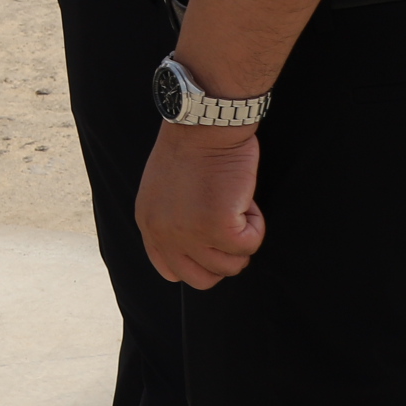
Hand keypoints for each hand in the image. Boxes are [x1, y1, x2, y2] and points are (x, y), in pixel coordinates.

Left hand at [135, 123, 263, 286]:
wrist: (204, 125)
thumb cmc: (193, 148)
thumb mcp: (167, 191)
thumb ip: (174, 220)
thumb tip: (201, 247)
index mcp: (148, 224)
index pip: (169, 270)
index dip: (198, 263)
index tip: (213, 244)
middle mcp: (163, 234)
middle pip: (201, 280)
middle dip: (224, 259)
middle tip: (232, 229)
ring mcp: (189, 234)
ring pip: (231, 266)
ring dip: (242, 238)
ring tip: (235, 204)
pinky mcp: (218, 228)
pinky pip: (249, 245)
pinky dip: (256, 224)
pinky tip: (244, 198)